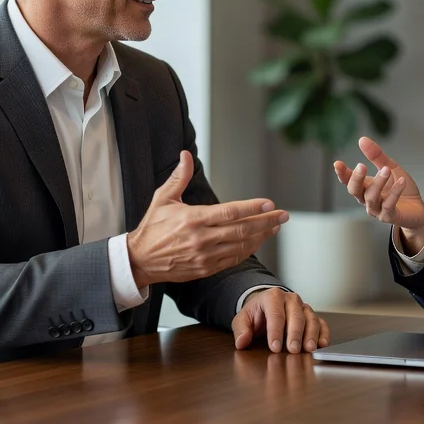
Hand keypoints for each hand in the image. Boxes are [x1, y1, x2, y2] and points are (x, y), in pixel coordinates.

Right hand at [126, 151, 288, 287]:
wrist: (139, 261)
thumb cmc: (152, 227)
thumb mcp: (163, 198)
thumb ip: (179, 177)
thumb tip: (185, 155)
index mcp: (193, 219)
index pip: (230, 212)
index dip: (252, 208)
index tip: (269, 203)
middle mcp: (202, 239)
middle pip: (242, 230)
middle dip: (266, 222)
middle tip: (283, 215)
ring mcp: (205, 256)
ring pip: (241, 246)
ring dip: (261, 236)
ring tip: (275, 227)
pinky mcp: (206, 268)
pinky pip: (233, 259)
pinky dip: (248, 250)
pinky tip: (258, 241)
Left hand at [231, 288, 329, 353]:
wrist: (266, 306)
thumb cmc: (256, 314)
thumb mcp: (243, 319)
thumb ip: (241, 330)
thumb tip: (241, 342)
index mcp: (273, 296)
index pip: (276, 314)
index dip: (276, 331)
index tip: (275, 347)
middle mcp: (291, 299)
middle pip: (296, 316)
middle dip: (295, 334)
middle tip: (293, 350)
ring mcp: (303, 307)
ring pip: (311, 318)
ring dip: (311, 334)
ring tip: (309, 349)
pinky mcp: (311, 316)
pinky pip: (321, 323)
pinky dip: (323, 333)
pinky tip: (322, 344)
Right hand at [334, 137, 423, 245]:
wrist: (417, 208)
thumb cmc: (399, 187)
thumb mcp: (389, 167)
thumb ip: (376, 156)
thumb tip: (362, 139)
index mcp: (364, 187)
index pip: (349, 181)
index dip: (342, 173)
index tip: (337, 163)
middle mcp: (367, 199)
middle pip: (355, 191)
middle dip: (356, 178)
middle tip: (361, 165)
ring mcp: (377, 210)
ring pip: (371, 197)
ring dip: (378, 183)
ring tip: (386, 169)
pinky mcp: (389, 216)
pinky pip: (389, 205)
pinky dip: (395, 192)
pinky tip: (401, 181)